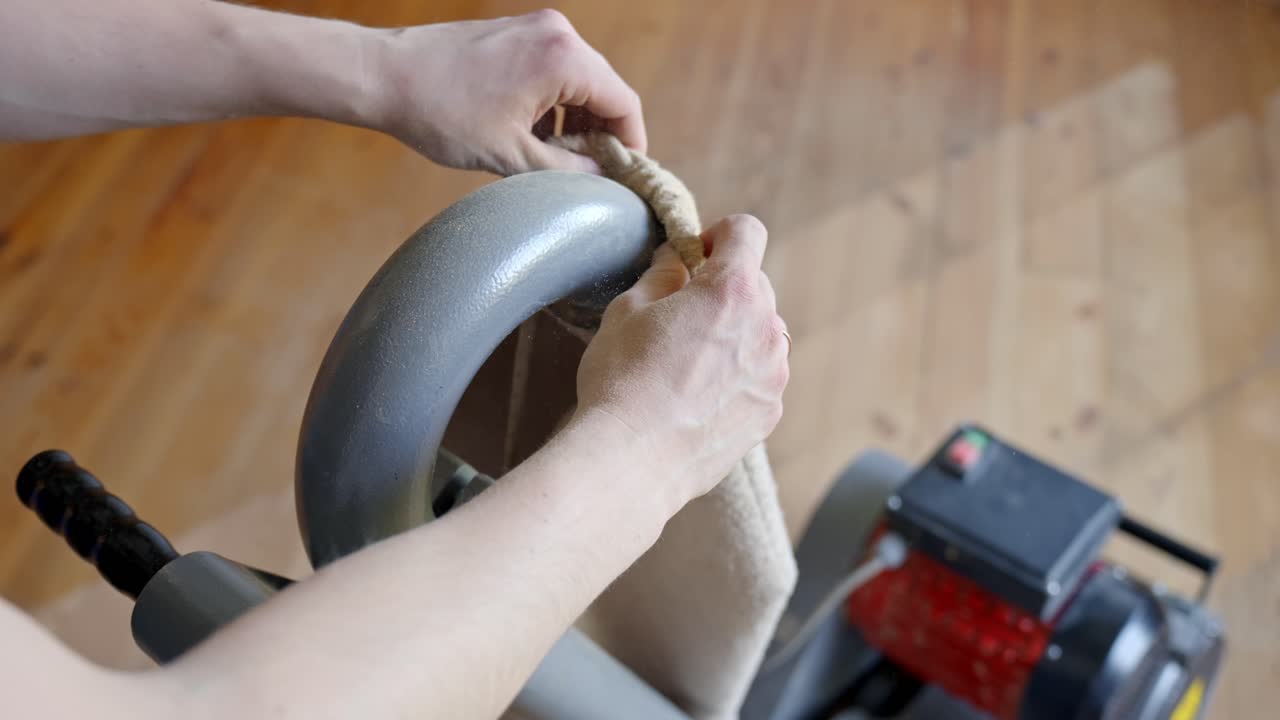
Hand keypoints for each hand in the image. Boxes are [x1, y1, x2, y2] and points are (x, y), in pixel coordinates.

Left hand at [365, 10, 644, 174]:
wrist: (385, 76)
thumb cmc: (441, 112)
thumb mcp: (510, 156)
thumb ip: (566, 170)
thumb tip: (601, 178)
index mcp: (563, 58)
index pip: (624, 102)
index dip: (632, 144)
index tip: (626, 176)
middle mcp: (557, 34)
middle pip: (605, 89)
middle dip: (603, 133)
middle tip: (593, 173)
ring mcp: (536, 28)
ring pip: (580, 81)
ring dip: (578, 120)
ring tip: (559, 158)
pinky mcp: (517, 32)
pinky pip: (555, 69)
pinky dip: (556, 103)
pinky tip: (536, 134)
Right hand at [575, 215, 789, 506]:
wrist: (631, 461)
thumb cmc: (622, 381)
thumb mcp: (626, 310)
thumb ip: (661, 275)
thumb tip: (678, 262)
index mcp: (732, 291)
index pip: (747, 231)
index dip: (719, 235)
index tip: (696, 256)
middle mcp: (767, 328)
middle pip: (755, 285)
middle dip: (723, 290)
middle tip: (679, 315)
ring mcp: (774, 375)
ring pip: (761, 333)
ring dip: (734, 335)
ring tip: (687, 364)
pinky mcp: (770, 413)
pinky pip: (760, 376)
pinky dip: (738, 376)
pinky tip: (697, 398)